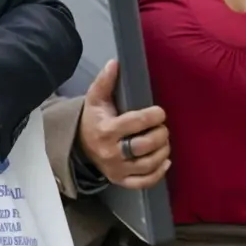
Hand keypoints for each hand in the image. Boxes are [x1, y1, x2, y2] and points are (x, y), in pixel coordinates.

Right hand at [76, 59, 169, 188]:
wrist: (79, 146)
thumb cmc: (93, 119)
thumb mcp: (95, 99)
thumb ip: (105, 81)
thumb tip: (115, 62)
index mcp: (106, 130)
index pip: (134, 123)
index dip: (153, 116)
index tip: (160, 112)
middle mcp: (111, 152)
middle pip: (143, 146)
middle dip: (160, 135)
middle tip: (163, 128)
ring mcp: (116, 169)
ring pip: (147, 164)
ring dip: (162, 152)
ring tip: (165, 141)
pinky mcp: (121, 181)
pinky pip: (143, 183)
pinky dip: (158, 174)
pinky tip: (165, 161)